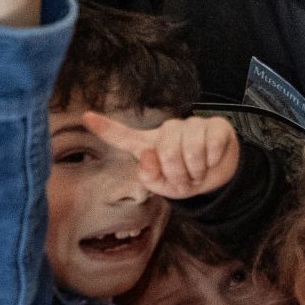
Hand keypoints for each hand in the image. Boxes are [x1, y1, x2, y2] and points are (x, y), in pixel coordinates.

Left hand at [84, 110, 237, 198]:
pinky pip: (210, 145)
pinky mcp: (215, 125)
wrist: (218, 178)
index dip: (104, 128)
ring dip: (196, 171)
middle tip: (186, 180)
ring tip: (198, 172)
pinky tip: (212, 160)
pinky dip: (212, 162)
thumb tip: (148, 155)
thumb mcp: (165, 187)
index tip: (85, 117)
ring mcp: (193, 124)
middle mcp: (168, 130)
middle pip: (166, 152)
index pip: (123, 136)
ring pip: (190, 149)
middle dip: (179, 175)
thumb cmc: (186, 178)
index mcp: (150, 145)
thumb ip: (150, 177)